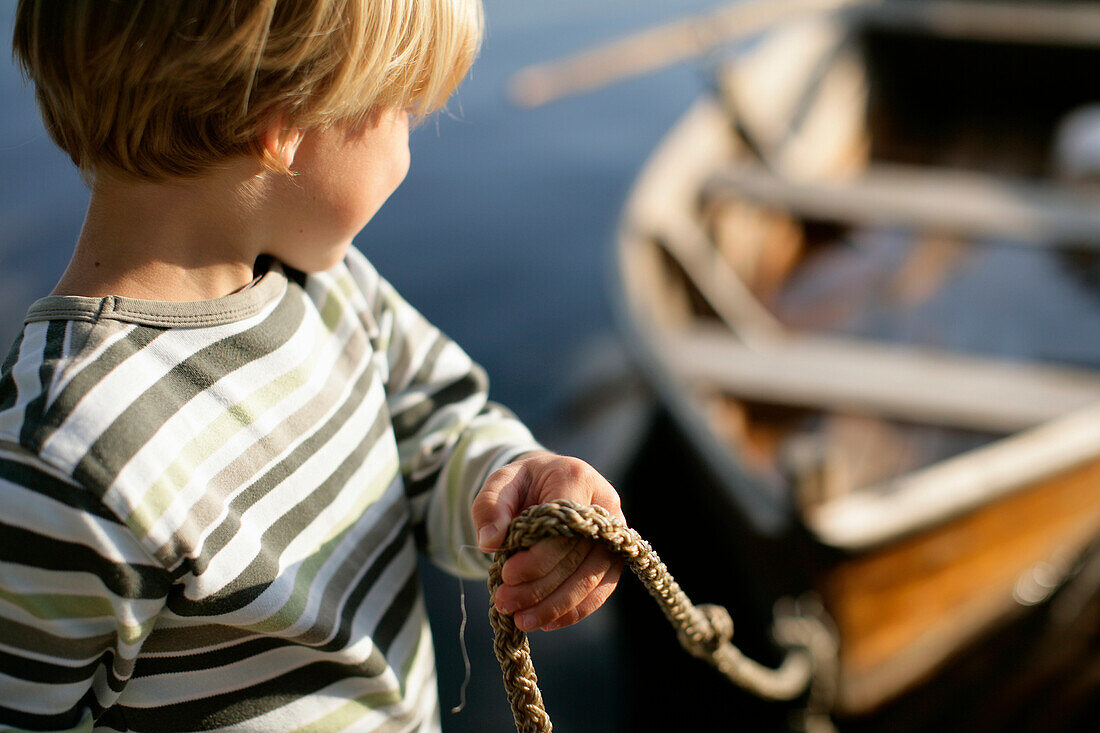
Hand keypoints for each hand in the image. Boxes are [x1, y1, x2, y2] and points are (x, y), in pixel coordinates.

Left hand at [472, 452, 623, 631]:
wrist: (547, 481)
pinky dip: (575, 610)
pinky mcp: (615, 555)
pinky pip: (602, 588)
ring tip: (522, 620)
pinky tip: (548, 622)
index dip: (537, 558)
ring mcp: (614, 532)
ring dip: (556, 606)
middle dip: (540, 587)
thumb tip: (489, 542)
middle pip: (578, 556)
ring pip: (593, 577)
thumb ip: (490, 507)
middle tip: (505, 603)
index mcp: (575, 479)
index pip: (563, 528)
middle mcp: (604, 505)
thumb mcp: (499, 483)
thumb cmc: (522, 483)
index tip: (506, 575)